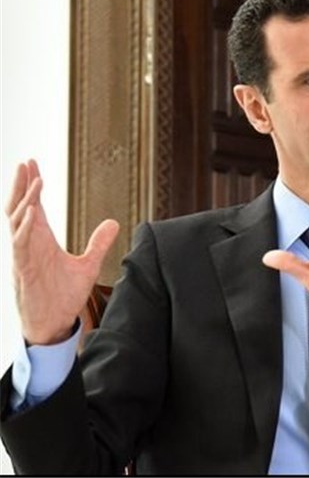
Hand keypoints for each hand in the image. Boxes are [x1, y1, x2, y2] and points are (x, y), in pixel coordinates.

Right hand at [6, 160, 119, 344]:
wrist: (53, 325)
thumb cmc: (63, 297)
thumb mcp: (88, 265)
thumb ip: (98, 243)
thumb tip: (113, 222)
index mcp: (41, 241)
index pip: (33, 206)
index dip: (32, 186)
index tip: (33, 164)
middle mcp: (29, 245)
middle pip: (19, 208)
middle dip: (22, 185)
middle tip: (25, 161)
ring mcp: (24, 256)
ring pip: (17, 223)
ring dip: (25, 201)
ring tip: (35, 180)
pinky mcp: (23, 271)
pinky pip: (21, 245)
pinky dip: (25, 228)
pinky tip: (32, 212)